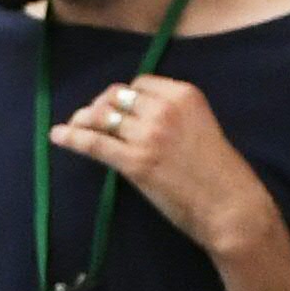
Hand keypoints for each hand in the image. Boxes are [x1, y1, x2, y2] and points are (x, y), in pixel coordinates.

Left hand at [51, 73, 279, 261]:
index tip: (114, 107)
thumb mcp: (201, 128)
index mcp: (184, 94)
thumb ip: (174, 117)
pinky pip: (95, 143)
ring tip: (72, 127)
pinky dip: (72, 138)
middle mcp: (164, 108)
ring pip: (102, 117)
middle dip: (99, 106)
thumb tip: (138, 119)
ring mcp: (149, 135)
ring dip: (83, 120)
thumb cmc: (221, 174)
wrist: (231, 206)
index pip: (139, 83)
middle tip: (89, 118)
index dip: (121, 95)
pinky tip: (58, 136)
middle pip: (116, 96)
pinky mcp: (136, 162)